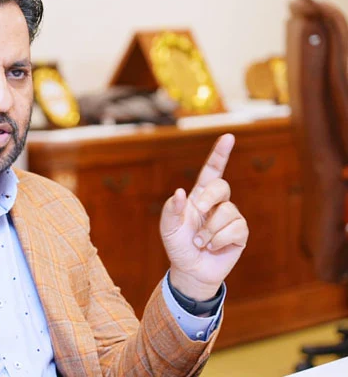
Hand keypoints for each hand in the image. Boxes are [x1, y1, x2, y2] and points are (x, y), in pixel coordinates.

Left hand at [159, 134, 248, 300]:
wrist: (190, 270)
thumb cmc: (178, 245)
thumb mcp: (168, 228)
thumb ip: (171, 210)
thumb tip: (180, 192)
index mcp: (198, 197)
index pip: (212, 171)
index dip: (220, 154)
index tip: (228, 137)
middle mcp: (216, 204)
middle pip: (221, 186)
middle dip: (210, 198)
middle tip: (199, 212)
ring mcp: (230, 218)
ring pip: (227, 212)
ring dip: (209, 230)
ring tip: (200, 242)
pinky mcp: (240, 233)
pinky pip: (236, 228)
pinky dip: (220, 239)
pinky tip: (213, 247)